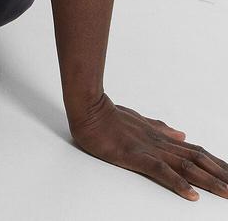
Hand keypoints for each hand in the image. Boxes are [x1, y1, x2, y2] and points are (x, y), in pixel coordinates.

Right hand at [68, 92, 227, 200]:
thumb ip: (162, 128)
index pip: (197, 151)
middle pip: (198, 160)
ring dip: (209, 181)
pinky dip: (178, 183)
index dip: (217, 163)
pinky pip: (161, 171)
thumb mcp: (140, 120)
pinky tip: (192, 195)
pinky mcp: (136, 156)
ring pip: (187, 166)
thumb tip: (182, 134)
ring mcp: (150, 149)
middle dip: (220, 175)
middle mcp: (161, 143)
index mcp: (162, 137)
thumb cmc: (110, 115)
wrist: (89, 109)